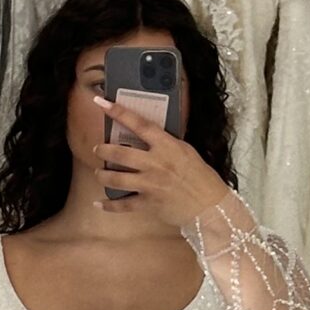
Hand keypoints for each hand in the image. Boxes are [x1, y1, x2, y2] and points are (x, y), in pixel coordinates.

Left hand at [93, 97, 231, 230]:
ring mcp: (150, 184)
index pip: (139, 124)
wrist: (210, 207)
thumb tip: (148, 137)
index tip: (101, 103)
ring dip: (102, 175)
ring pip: (116, 179)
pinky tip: (99, 204)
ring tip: (99, 173)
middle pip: (120, 153)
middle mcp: (155, 163)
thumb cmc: (201, 177)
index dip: (119, 112)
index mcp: (166, 146)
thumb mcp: (185, 152)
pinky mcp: (148, 204)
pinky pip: (123, 205)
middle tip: (99, 149)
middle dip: (104, 150)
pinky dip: (109, 205)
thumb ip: (166, 144)